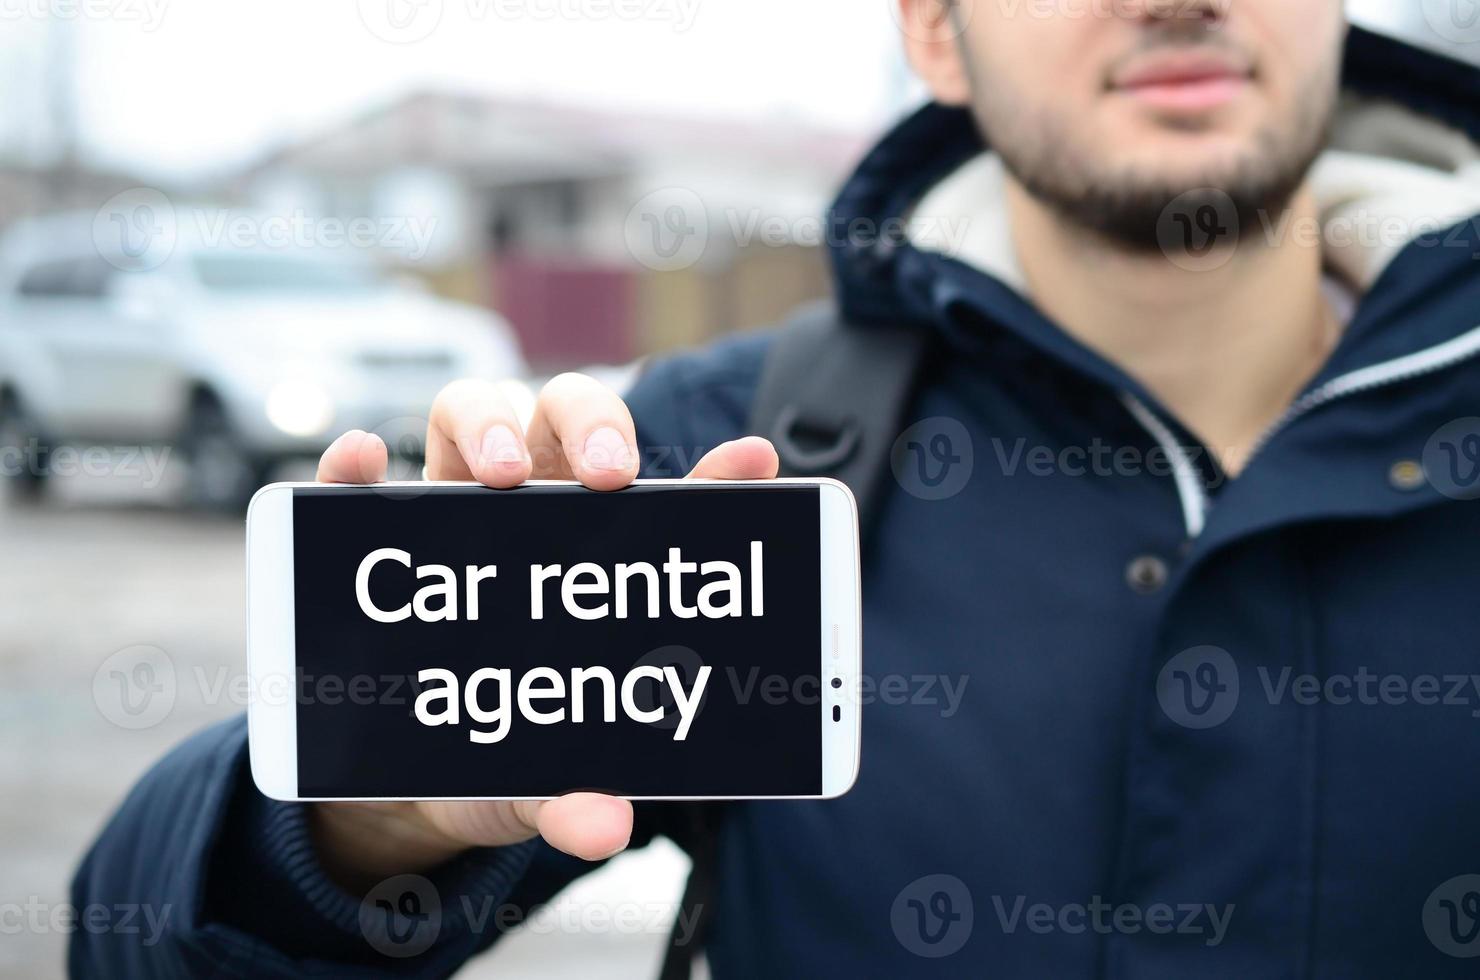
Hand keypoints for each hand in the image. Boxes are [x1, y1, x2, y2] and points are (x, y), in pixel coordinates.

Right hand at [307, 373, 778, 890]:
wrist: (400, 785)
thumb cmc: (501, 759)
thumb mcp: (543, 781)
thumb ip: (573, 802)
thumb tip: (605, 829)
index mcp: (601, 562)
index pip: (668, 502)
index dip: (719, 473)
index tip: (756, 458)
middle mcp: (533, 514)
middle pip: (569, 422)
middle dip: (595, 426)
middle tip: (608, 477)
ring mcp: (450, 512)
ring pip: (475, 415)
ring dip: (492, 422)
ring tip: (500, 473)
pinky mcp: (371, 532)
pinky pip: (356, 475)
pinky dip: (357, 459)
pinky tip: (365, 461)